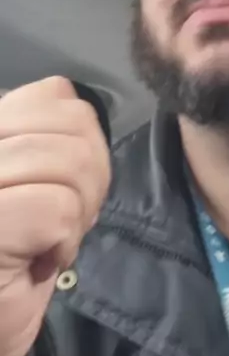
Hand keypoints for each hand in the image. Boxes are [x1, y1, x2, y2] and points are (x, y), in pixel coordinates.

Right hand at [0, 77, 110, 355]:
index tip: (62, 187)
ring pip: (71, 162)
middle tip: (59, 221)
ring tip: (48, 240)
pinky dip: (64, 241)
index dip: (80, 139)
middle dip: (89, 179)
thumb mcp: (34, 183)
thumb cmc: (12, 262)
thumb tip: (78, 111)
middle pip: (73, 124)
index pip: (54, 93)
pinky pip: (58, 208)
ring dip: (77, 212)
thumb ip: (48, 140)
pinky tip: (40, 262)